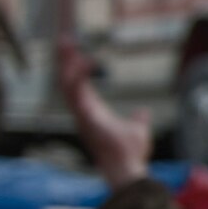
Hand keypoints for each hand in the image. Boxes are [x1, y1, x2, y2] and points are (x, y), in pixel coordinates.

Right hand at [57, 37, 149, 187]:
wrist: (128, 169)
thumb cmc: (130, 154)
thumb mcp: (137, 130)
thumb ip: (138, 119)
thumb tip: (143, 112)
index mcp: (93, 112)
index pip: (79, 85)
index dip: (76, 68)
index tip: (76, 50)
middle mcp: (83, 112)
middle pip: (68, 81)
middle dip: (66, 60)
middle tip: (65, 39)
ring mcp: (82, 115)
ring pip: (67, 84)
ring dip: (67, 64)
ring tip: (68, 44)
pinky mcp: (86, 118)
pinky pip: (77, 93)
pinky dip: (78, 76)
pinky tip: (83, 61)